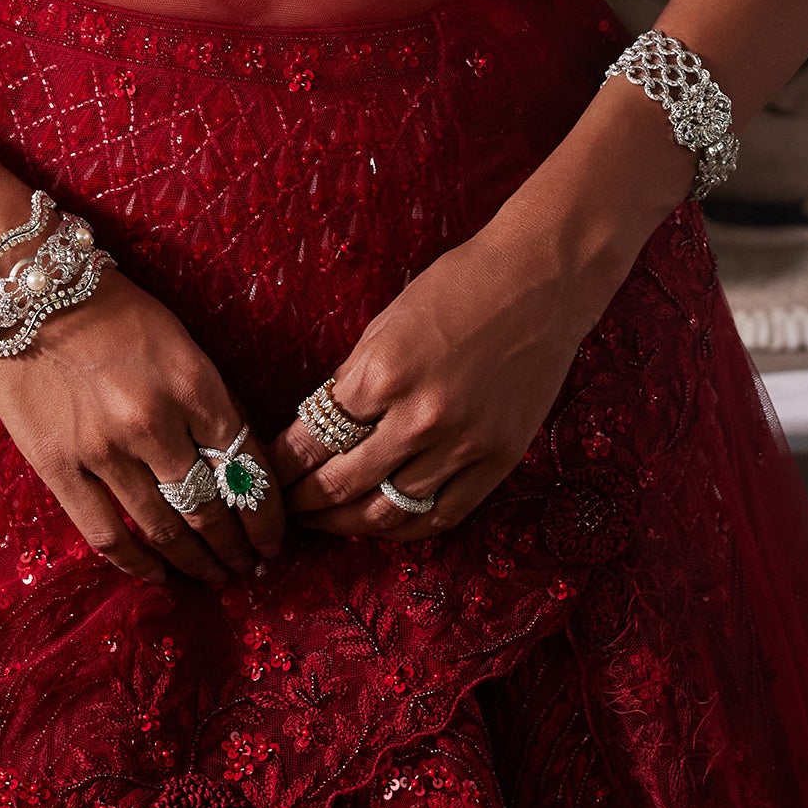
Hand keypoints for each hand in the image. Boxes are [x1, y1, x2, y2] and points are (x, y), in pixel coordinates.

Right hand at [0, 269, 285, 590]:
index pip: (247, 467)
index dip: (266, 515)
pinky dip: (139, 564)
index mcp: (194, 384)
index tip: (274, 539)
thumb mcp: (181, 344)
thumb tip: (242, 468)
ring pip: (164, 529)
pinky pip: (106, 534)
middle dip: (237, 546)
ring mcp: (103, 449)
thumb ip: (211, 404)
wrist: (27, 293)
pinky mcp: (58, 468)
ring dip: (196, 562)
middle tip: (248, 566)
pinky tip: (159, 576)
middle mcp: (154, 421)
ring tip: (214, 576)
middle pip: (211, 507)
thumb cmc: (113, 313)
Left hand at [268, 207, 620, 542]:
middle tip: (284, 508)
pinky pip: (442, 515)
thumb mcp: (385, 324)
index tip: (267, 473)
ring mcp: (464, 444)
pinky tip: (382, 523)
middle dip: (303, 502)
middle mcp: (420, 417)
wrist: (541, 280)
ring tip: (325, 521)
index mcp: (383, 373)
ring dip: (346, 523)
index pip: (312, 440)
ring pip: (388, 512)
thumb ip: (352, 380)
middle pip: (341, 484)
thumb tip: (316, 430)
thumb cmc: (459, 286)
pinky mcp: (499, 459)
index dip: (282, 465)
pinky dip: (405, 527)